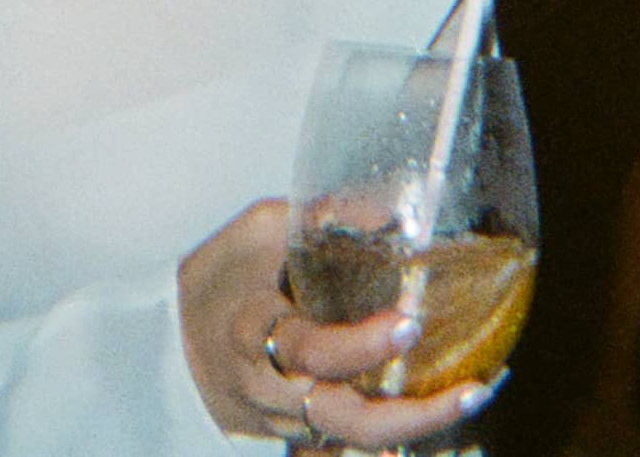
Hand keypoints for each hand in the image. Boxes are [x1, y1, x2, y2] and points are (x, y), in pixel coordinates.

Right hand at [179, 201, 503, 447]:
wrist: (167, 345)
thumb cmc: (218, 280)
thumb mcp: (257, 231)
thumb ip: (324, 217)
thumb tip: (398, 205)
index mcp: (255, 333)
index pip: (310, 349)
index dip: (360, 344)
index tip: (407, 322)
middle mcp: (272, 388)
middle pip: (344, 419)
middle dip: (411, 415)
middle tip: (472, 388)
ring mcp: (284, 421)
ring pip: (352, 442)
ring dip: (416, 427)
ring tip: (472, 394)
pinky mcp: (294, 437)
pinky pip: (343, 451)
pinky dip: (389, 443)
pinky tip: (434, 420)